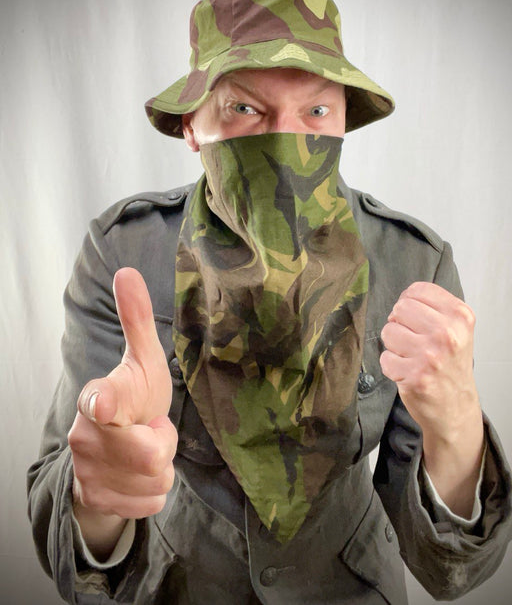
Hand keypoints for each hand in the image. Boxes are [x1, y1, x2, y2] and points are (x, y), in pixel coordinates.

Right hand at [68, 268, 176, 534]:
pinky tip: (139, 475)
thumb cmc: (133, 397)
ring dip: (160, 468)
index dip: (105, 402)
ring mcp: (88, 471)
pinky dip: (154, 490)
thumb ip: (136, 320)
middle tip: (149, 429)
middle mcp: (85, 436)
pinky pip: (152, 502)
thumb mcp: (143, 360)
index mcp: (99, 398)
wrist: (111, 449)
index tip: (104, 402)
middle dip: (164, 442)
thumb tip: (128, 271)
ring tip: (143, 450)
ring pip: (155, 480)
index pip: (100, 400)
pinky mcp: (99, 500)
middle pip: (153, 453)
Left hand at [380, 282, 482, 515]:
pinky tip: (407, 371)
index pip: (417, 290)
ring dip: (394, 345)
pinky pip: (385, 358)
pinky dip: (391, 365)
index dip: (410, 303)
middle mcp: (448, 334)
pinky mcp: (415, 376)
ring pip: (388, 331)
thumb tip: (403, 297)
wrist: (456, 407)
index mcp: (460, 316)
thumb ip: (434, 307)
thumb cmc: (451, 364)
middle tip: (411, 339)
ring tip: (411, 356)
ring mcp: (430, 356)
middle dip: (399, 322)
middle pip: (400, 308)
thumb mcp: (457, 328)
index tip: (416, 318)